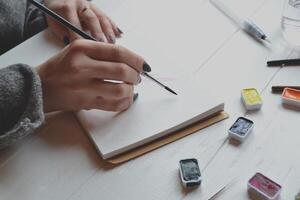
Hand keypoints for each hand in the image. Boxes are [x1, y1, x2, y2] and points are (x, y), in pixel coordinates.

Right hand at [36, 40, 150, 112]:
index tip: (144, 65)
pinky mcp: (84, 102)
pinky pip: (113, 104)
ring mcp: (83, 86)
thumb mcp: (77, 51)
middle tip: (137, 77)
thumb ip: (101, 53)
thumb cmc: (60, 69)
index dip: (136, 59)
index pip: (118, 52)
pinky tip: (125, 99)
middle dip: (136, 75)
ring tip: (130, 88)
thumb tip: (130, 61)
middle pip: (122, 70)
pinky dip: (125, 102)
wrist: (39, 87)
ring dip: (131, 90)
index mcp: (81, 48)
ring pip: (120, 89)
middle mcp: (82, 66)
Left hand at [44, 0, 121, 43]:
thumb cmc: (57, 14)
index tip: (83, 48)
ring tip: (113, 43)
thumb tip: (72, 44)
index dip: (79, 37)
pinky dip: (114, 26)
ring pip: (102, 17)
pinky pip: (107, 17)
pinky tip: (119, 34)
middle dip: (98, 33)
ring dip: (109, 31)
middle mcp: (80, 4)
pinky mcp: (97, 8)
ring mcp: (91, 6)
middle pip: (91, 19)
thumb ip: (62, 33)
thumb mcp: (54, 23)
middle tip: (102, 45)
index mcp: (67, 8)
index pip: (74, 24)